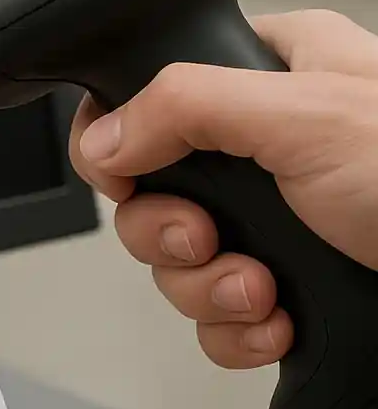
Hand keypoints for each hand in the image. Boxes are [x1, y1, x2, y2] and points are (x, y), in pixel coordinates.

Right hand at [70, 9, 377, 368]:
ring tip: (264, 294)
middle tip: (208, 240)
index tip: (126, 176)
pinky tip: (281, 325)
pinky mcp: (286, 288)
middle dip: (172, 236)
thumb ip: (186, 108)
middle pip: (151, 193)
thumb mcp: (307, 117)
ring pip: (180, 264)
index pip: (150, 95)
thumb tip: (101, 138)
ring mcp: (274, 224)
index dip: (120, 141)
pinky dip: (238, 332)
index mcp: (268, 77)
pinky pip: (217, 317)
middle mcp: (263, 149)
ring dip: (210, 291)